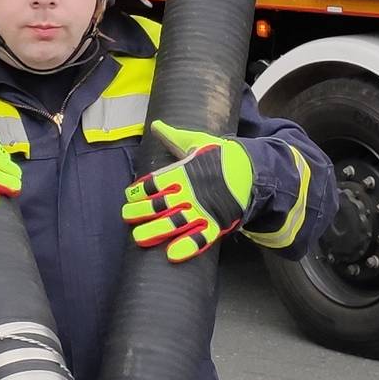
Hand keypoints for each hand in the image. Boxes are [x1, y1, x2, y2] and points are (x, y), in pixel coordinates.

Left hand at [122, 122, 258, 262]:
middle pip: (159, 204)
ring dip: (155, 231)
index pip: (154, 183)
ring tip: (138, 238)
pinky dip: (188, 247)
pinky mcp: (216, 222)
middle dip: (140, 211)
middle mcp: (190, 192)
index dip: (139, 190)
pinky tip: (172, 254)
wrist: (252, 168)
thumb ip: (173, 137)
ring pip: (175, 223)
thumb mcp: (195, 141)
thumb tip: (155, 125)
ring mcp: (203, 209)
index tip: (129, 195)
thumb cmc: (220, 155)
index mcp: (183, 172)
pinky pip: (201, 238)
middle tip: (126, 215)